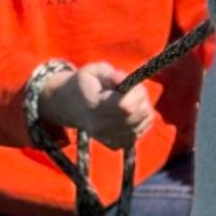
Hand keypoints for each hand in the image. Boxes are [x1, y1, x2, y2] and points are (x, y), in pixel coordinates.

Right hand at [38, 61, 152, 149]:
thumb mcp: (94, 70)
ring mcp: (110, 139)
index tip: (130, 83)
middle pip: (139, 114)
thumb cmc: (85, 83)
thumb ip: (111, 74)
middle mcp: (102, 127)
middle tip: (129, 90)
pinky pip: (141, 130)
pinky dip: (140, 119)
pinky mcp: (117, 145)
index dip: (136, 92)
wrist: (70, 106)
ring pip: (144, 121)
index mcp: (95, 106)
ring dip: (142, 108)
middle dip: (141, 98)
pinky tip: (126, 112)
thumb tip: (126, 81)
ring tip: (127, 100)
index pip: (127, 107)